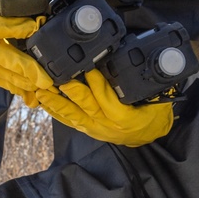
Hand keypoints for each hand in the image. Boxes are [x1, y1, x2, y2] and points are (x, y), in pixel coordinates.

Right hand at [0, 0, 51, 96]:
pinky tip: (27, 91)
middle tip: (47, 79)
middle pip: (6, 59)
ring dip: (23, 82)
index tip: (39, 26)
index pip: (6, 27)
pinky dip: (11, 86)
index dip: (24, 28)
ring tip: (42, 87)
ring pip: (2, 73)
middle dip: (28, 70)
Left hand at [33, 67, 174, 145]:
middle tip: (59, 80)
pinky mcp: (88, 130)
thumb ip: (141, 85)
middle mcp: (108, 126)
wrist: (148, 134)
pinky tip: (44, 101)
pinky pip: (69, 121)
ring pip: (74, 116)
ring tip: (43, 91)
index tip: (89, 68)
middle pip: (88, 108)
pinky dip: (56, 111)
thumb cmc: (153, 114)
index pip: (109, 100)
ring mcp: (96, 129)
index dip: (98, 84)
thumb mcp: (155, 99)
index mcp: (127, 119)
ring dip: (57, 103)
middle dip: (72, 93)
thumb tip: (125, 63)